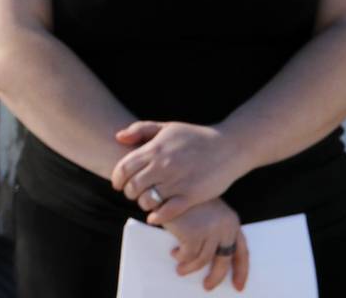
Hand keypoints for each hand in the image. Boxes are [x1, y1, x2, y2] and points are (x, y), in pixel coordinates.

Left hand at [110, 121, 248, 222]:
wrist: (228, 147)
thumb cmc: (195, 137)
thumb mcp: (167, 127)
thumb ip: (140, 129)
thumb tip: (118, 137)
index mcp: (155, 149)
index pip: (124, 168)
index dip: (117, 179)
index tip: (118, 184)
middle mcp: (163, 166)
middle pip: (133, 186)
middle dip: (129, 193)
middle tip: (133, 194)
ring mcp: (177, 182)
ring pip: (148, 200)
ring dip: (143, 204)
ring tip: (146, 202)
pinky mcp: (192, 196)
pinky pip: (168, 212)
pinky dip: (157, 217)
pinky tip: (155, 217)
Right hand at [159, 197, 248, 291]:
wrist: (167, 186)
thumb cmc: (185, 199)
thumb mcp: (207, 212)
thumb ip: (215, 231)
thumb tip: (214, 260)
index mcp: (231, 221)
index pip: (241, 251)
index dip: (241, 271)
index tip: (238, 286)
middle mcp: (225, 226)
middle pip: (223, 260)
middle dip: (216, 277)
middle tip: (208, 286)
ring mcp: (209, 229)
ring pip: (202, 260)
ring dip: (190, 268)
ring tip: (180, 269)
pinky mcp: (193, 233)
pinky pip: (187, 256)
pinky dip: (180, 257)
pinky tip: (173, 252)